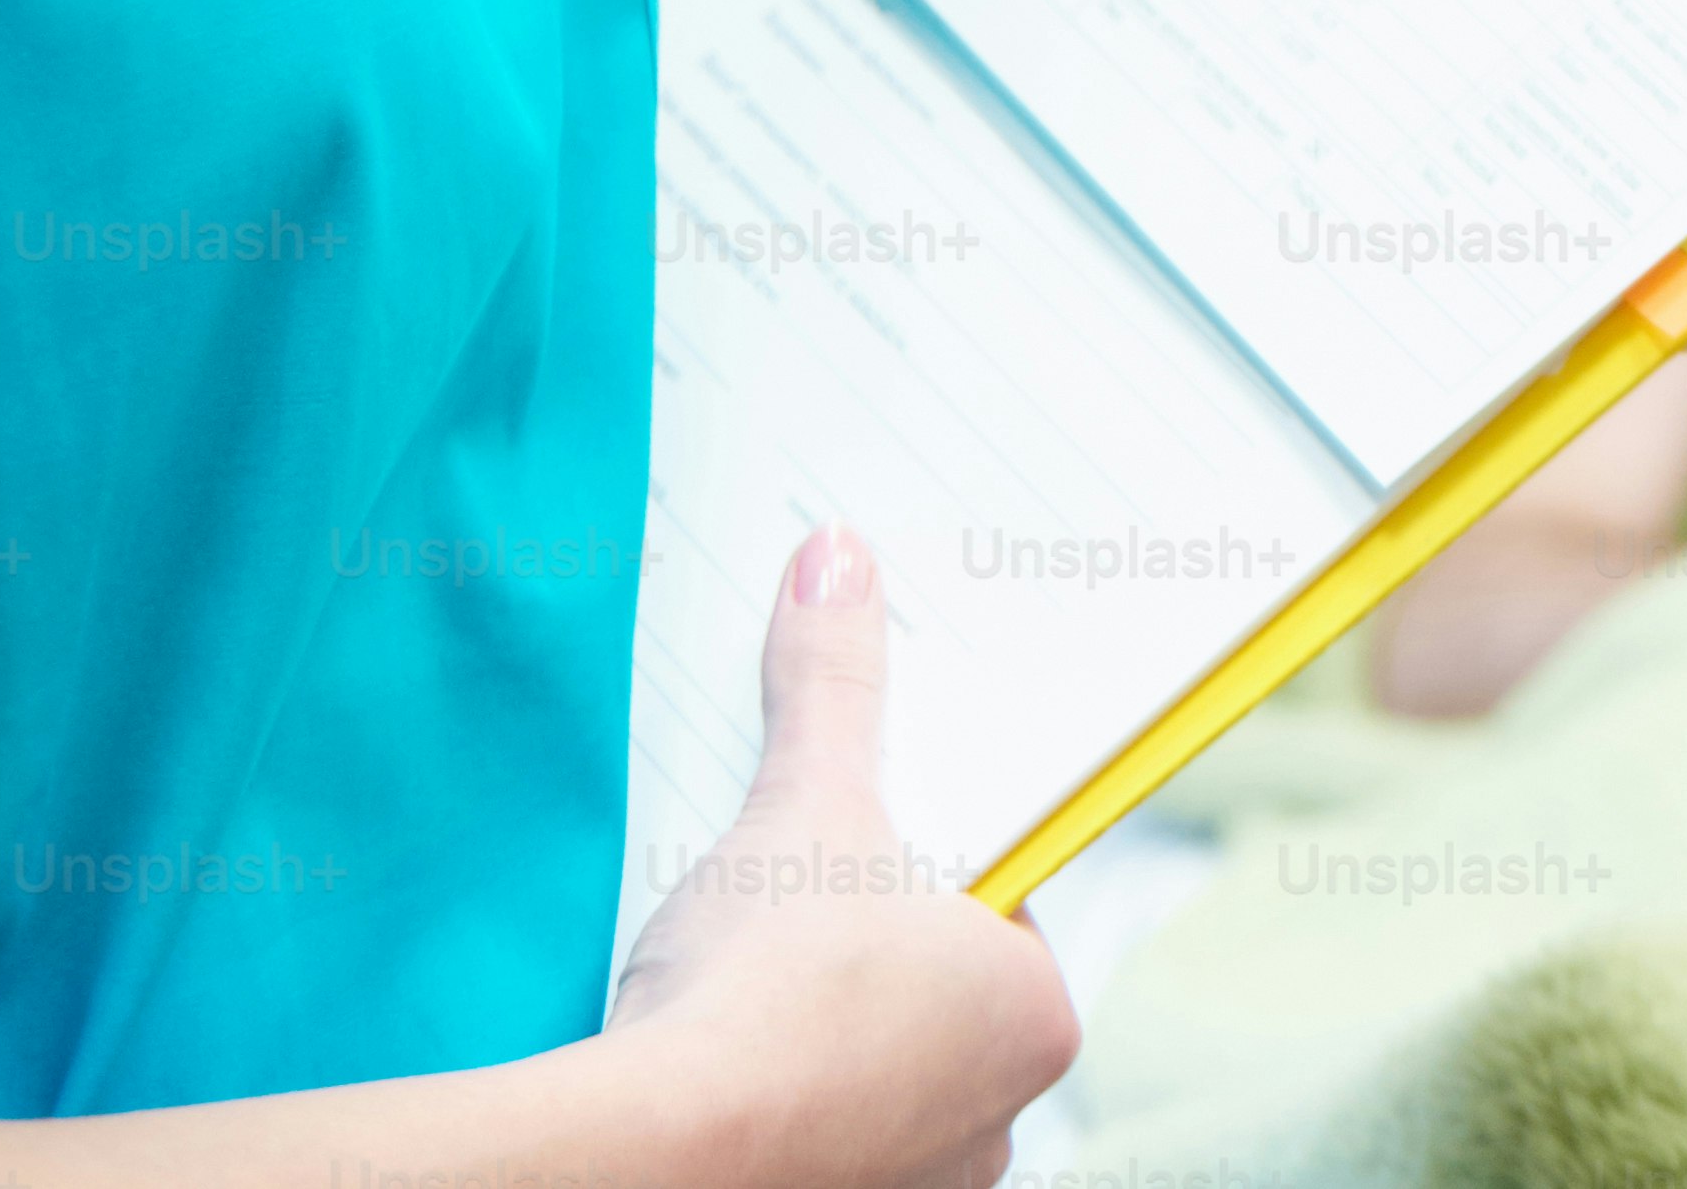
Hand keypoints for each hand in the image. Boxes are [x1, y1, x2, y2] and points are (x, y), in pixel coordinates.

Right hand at [603, 528, 1081, 1188]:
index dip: (925, 852)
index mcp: (1037, 1015)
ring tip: (745, 971)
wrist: (649, 1157)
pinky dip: (774, 1094)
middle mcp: (1001, 1117)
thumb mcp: (806, 804)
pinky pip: (815, 1130)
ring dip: (818, 1023)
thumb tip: (839, 560)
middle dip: (865, 937)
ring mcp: (918, 1179)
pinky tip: (717, 1055)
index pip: (996, 902)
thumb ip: (832, 683)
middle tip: (793, 892)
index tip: (868, 827)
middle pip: (930, 986)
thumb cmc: (762, 988)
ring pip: (870, 1067)